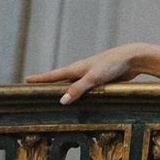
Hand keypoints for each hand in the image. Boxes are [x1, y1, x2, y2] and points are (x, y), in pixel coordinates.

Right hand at [26, 40, 159, 105]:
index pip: (53, 75)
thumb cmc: (112, 65)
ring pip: (73, 83)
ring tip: (53, 94)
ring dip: (63, 88)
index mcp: (76, 68)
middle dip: (48, 83)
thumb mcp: (93, 78)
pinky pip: (84, 87)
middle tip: (35, 86)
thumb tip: (62, 101)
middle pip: (61, 79)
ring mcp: (90, 75)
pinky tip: (79, 98)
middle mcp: (81, 70)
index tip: (27, 80)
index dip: (40, 78)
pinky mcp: (100, 79)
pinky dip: (77, 92)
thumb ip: (78, 89)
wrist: (132, 58)